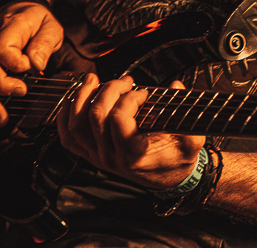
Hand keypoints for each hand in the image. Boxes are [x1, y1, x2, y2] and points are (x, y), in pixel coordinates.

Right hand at [0, 1, 63, 129]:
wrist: (19, 10)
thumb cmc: (35, 19)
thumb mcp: (48, 25)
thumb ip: (43, 43)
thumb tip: (36, 63)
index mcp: (7, 32)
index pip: (2, 49)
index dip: (15, 61)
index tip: (30, 66)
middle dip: (0, 86)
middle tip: (20, 93)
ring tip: (1, 119)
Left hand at [57, 74, 205, 190]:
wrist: (168, 177)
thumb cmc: (178, 157)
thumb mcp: (192, 140)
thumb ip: (188, 115)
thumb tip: (176, 86)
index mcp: (135, 154)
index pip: (118, 119)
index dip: (130, 98)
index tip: (145, 92)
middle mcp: (112, 157)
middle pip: (96, 115)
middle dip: (110, 89)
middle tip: (126, 81)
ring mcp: (98, 157)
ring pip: (77, 124)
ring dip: (82, 96)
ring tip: (94, 79)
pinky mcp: (91, 155)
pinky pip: (68, 137)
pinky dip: (64, 117)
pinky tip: (73, 99)